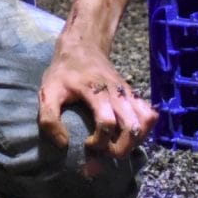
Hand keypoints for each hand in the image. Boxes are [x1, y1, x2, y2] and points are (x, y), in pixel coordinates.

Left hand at [39, 35, 155, 156]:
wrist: (82, 47)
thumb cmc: (63, 73)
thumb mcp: (47, 92)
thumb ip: (49, 119)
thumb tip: (63, 144)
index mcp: (95, 91)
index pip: (107, 122)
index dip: (99, 141)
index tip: (87, 144)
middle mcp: (117, 92)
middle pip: (132, 127)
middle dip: (121, 148)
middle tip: (106, 150)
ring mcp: (128, 93)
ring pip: (146, 122)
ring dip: (135, 141)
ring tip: (118, 144)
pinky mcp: (133, 95)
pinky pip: (150, 115)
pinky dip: (144, 130)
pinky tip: (128, 135)